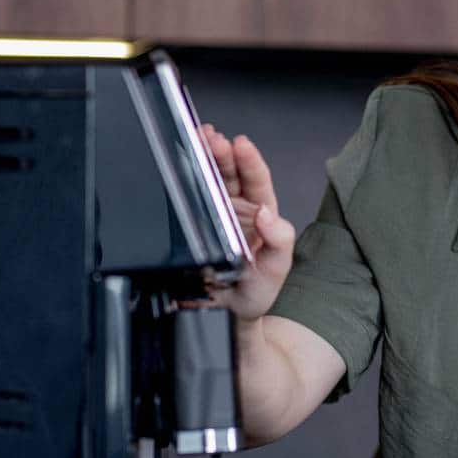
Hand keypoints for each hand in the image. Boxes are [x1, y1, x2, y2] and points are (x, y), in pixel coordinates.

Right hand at [190, 124, 295, 320]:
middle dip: (221, 152)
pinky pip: (187, 201)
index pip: (256, 182)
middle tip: (213, 138)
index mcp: (260, 215)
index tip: (241, 145)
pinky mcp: (192, 227)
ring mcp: (212, 217)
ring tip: (197, 141)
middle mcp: (236, 211)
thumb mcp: (276, 269)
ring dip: (202, 159)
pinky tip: (178, 167)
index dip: (249, 161)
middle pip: (229, 174)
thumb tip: (269, 215)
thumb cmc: (254, 293)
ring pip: (208, 181)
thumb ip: (280, 241)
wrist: (226, 318)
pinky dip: (182, 182)